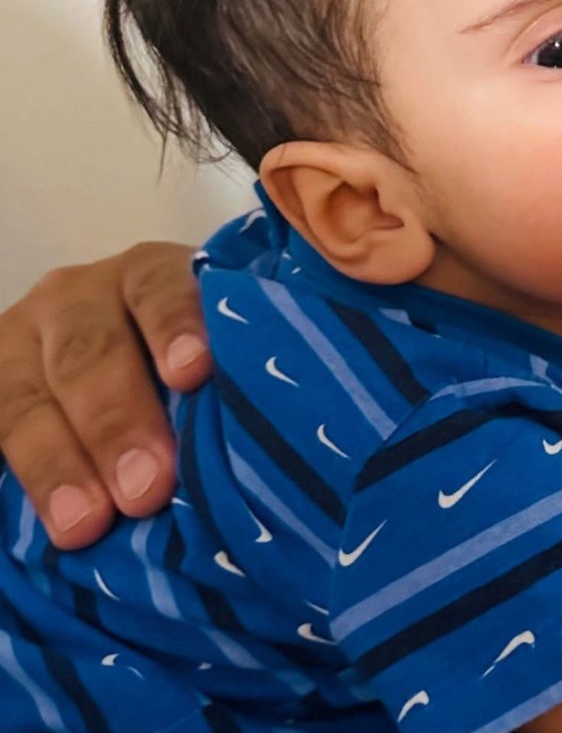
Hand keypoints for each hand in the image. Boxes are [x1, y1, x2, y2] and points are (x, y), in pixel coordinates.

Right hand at [0, 242, 209, 549]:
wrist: (112, 364)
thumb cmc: (187, 367)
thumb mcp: (207, 353)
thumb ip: (234, 374)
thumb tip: (293, 428)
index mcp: (148, 276)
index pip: (160, 289)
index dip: (175, 326)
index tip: (194, 374)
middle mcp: (79, 297)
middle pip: (91, 350)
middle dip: (117, 419)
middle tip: (147, 487)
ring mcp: (23, 342)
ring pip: (26, 398)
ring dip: (57, 462)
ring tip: (86, 524)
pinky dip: (15, 475)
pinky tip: (43, 519)